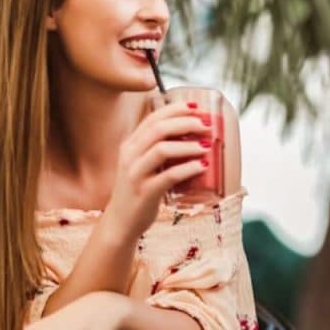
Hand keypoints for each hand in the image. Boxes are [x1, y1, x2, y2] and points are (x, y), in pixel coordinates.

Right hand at [104, 101, 211, 240]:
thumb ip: (160, 149)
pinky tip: (203, 166)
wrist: (121, 222)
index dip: (176, 109)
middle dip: (186, 123)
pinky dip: (188, 168)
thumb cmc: (140, 190)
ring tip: (207, 146)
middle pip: (159, 129)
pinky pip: (169, 176)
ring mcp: (135, 174)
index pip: (153, 118)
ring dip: (188, 145)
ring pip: (162, 149)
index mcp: (130, 144)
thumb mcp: (144, 164)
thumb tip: (195, 135)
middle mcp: (130, 155)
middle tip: (207, 125)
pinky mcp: (145, 192)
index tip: (196, 107)